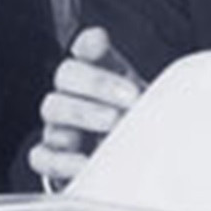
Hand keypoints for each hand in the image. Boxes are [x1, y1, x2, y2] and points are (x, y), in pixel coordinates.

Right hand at [28, 27, 144, 188]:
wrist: (129, 168)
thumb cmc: (138, 130)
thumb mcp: (151, 107)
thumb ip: (158, 93)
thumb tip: (168, 94)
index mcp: (100, 75)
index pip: (86, 48)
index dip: (90, 43)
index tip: (101, 43)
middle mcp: (73, 95)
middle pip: (67, 73)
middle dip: (98, 82)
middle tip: (130, 98)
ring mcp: (57, 126)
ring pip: (53, 107)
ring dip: (83, 114)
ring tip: (113, 125)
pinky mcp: (50, 159)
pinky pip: (42, 155)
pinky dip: (61, 159)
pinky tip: (86, 163)